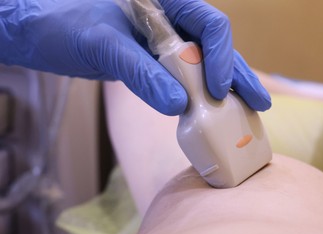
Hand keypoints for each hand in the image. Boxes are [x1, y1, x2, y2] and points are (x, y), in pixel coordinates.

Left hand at [0, 0, 270, 114]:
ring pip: (205, 63)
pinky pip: (186, 77)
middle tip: (259, 103)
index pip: (209, 23)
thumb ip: (140, 73)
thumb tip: (178, 105)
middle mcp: (171, 19)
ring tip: (251, 110)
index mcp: (164, 1)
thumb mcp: (102, 45)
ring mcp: (165, 42)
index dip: (221, 57)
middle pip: (215, 46)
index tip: (219, 90)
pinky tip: (215, 111)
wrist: (40, 31)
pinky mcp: (156, 61)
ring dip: (226, 87)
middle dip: (239, 74)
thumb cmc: (64, 25)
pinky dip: (201, 95)